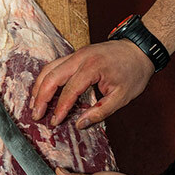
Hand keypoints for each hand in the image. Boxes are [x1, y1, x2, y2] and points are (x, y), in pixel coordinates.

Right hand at [30, 40, 153, 128]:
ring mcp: (75, 54)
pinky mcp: (74, 54)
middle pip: (52, 77)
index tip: (54, 122)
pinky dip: (45, 79)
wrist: (139, 49)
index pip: (70, 90)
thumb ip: (101, 111)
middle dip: (41, 98)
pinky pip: (54, 65)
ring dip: (39, 87)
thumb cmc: (133, 72)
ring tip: (34, 104)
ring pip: (48, 69)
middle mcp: (80, 58)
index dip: (60, 108)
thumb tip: (80, 124)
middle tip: (36, 114)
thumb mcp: (123, 96)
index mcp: (92, 67)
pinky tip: (43, 90)